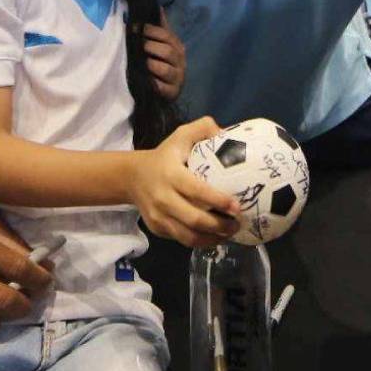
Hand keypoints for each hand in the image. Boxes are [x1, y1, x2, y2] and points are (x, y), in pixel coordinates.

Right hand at [129, 116, 239, 247]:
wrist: (132, 176)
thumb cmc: (165, 156)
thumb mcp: (180, 136)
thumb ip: (203, 128)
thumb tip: (227, 133)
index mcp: (171, 175)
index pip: (196, 191)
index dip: (218, 200)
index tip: (237, 206)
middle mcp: (163, 198)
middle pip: (194, 220)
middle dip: (220, 226)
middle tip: (238, 223)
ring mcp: (159, 217)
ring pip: (189, 237)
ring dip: (213, 239)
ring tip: (230, 233)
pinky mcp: (158, 229)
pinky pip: (182, 240)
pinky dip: (202, 241)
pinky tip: (215, 236)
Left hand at [144, 10, 185, 100]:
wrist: (166, 91)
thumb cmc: (161, 63)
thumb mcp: (162, 44)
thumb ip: (160, 28)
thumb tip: (158, 6)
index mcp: (178, 47)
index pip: (167, 35)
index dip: (150, 31)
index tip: (135, 28)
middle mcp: (180, 62)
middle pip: (167, 51)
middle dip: (150, 47)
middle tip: (137, 45)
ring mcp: (177, 78)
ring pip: (165, 69)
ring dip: (150, 64)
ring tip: (141, 62)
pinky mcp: (172, 93)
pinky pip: (162, 88)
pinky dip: (153, 83)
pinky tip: (145, 79)